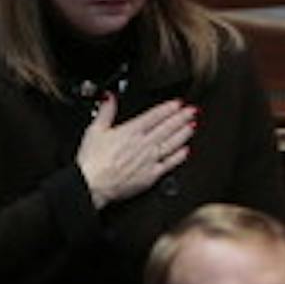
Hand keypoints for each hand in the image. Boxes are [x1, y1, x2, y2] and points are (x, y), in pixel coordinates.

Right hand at [76, 94, 195, 208]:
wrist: (92, 185)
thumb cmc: (91, 161)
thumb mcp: (95, 130)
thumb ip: (105, 112)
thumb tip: (109, 97)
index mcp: (130, 131)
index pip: (154, 116)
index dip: (168, 108)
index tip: (179, 102)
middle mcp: (143, 144)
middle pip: (167, 127)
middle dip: (182, 117)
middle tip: (193, 110)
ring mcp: (149, 160)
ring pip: (171, 143)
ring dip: (183, 133)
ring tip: (192, 126)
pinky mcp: (150, 175)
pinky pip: (169, 164)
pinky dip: (179, 156)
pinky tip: (186, 151)